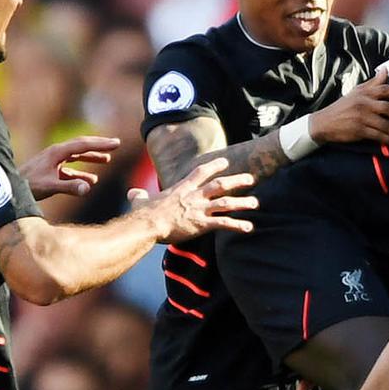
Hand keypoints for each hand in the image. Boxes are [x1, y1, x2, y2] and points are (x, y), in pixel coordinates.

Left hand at [20, 135, 119, 200]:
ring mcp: (52, 161)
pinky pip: (70, 169)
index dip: (101, 144)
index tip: (116, 144)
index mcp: (57, 152)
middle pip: (81, 146)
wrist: (8, 189)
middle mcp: (56, 153)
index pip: (83, 145)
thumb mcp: (50, 187)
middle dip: (98, 146)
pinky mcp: (49, 171)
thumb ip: (70, 187)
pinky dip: (81, 173)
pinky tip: (90, 181)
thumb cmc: (28, 186)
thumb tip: (89, 188)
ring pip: (76, 156)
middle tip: (115, 144)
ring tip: (106, 160)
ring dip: (91, 158)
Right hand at [134, 157, 256, 241]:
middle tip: (251, 178)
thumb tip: (133, 193)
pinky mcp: (202, 224)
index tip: (225, 162)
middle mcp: (194, 196)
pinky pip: (223, 224)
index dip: (214, 165)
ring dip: (242, 202)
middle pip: (220, 184)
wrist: (146, 226)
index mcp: (182, 189)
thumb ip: (139, 196)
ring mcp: (199, 210)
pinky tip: (249, 227)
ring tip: (255, 203)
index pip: (201, 172)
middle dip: (237, 181)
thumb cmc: (142, 215)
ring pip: (226, 203)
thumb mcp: (140, 201)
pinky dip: (237, 225)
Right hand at [309, 68, 388, 145]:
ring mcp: (361, 117)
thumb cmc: (342, 107)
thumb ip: (373, 82)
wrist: (324, 123)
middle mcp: (364, 103)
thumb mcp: (356, 91)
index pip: (385, 89)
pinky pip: (379, 135)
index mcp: (364, 92)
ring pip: (386, 125)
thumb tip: (386, 69)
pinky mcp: (359, 130)